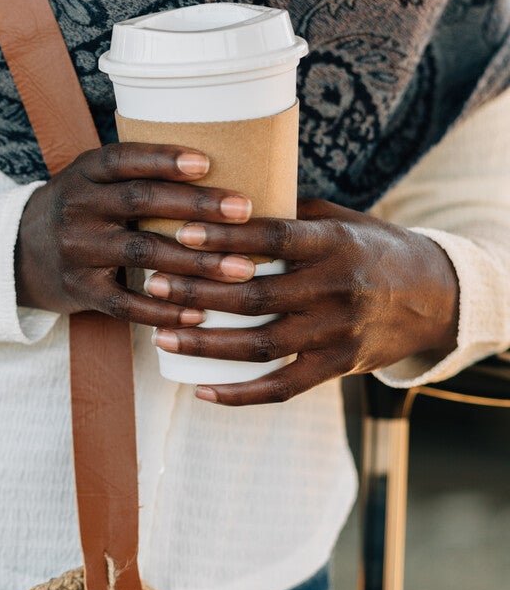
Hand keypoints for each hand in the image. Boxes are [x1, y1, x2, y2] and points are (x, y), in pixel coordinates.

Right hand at [15, 142, 256, 325]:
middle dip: (196, 206)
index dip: (163, 159)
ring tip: (240, 268)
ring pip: (141, 253)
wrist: (20, 255)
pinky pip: (125, 303)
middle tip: (244, 211)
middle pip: (140, 201)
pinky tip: (199, 314)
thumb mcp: (95, 181)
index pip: (124, 160)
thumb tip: (226, 165)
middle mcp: (78, 207)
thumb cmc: (82, 211)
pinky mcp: (79, 290)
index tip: (206, 162)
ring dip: (195, 262)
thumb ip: (141, 175)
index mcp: (86, 173)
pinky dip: (163, 309)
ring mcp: (77, 250)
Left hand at [143, 198, 460, 404]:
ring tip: (161, 336)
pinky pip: (283, 387)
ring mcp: (338, 332)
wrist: (434, 295)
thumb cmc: (369, 248)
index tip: (180, 234)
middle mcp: (337, 288)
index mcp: (333, 243)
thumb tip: (219, 195)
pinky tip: (202, 391)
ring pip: (262, 344)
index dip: (225, 238)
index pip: (273, 238)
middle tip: (155, 287)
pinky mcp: (338, 366)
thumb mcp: (338, 219)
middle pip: (256, 295)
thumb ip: (287, 212)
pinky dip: (240, 394)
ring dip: (206, 344)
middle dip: (199, 294)